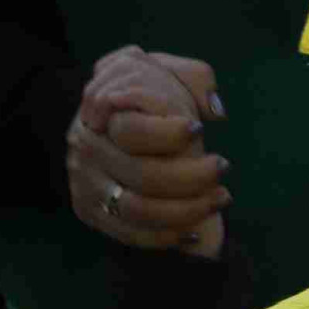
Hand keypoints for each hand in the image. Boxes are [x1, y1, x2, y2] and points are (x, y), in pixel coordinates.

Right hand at [66, 46, 230, 256]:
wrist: (112, 124)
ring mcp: (85, 183)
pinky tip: (197, 229)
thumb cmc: (151, 99)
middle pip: (143, 175)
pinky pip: (130, 233)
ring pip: (139, 209)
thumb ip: (195, 78)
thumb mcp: (168, 73)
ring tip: (221, 197)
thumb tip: (215, 110)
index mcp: (99, 111)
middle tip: (223, 167)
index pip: (131, 130)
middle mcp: (87, 149)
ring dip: (187, 210)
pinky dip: (167, 236)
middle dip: (193, 176)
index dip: (169, 134)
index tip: (199, 130)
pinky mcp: (91, 212)